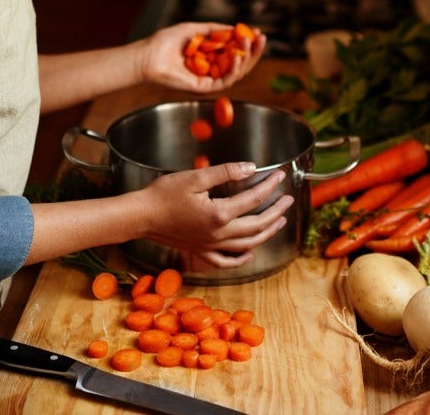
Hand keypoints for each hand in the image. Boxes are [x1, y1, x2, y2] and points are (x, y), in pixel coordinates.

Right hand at [137, 162, 293, 267]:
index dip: (269, 186)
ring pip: (247, 244)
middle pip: (257, 225)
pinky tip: (250, 253)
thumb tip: (250, 168)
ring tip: (279, 222)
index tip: (279, 176)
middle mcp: (218, 234)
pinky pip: (226, 261)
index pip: (253, 198)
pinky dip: (241, 259)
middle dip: (276, 212)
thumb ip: (226, 172)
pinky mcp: (201, 251)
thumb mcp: (196, 177)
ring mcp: (210, 246)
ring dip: (267, 233)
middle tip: (288, 200)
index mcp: (219, 213)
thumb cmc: (164, 194)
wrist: (141, 216)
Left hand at [139, 22, 265, 92]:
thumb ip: (215, 30)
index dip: (248, 43)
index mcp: (210, 57)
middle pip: (240, 63)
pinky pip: (225, 81)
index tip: (258, 32)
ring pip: (236, 73)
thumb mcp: (195, 29)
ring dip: (246, 58)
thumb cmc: (165, 42)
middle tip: (262, 39)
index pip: (235, 51)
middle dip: (253, 51)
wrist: (148, 56)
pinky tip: (238, 57)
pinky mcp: (204, 88)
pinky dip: (234, 70)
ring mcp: (209, 80)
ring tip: (249, 43)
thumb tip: (235, 28)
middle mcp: (212, 70)